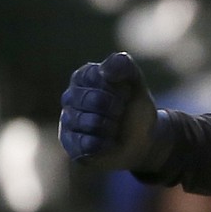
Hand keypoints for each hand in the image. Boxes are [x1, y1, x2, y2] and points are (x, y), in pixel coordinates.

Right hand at [58, 52, 166, 171]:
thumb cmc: (134, 106)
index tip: (125, 93)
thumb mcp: (135, 82)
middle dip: (116, 108)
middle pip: (95, 100)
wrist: (142, 139)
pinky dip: (105, 143)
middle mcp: (70, 97)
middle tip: (121, 112)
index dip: (119, 87)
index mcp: (83, 77)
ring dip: (112, 126)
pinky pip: (86, 144)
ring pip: (91, 122)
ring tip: (115, 127)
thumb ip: (123, 66)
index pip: (98, 76)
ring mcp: (68, 121)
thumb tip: (104, 70)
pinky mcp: (71, 145)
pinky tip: (109, 141)